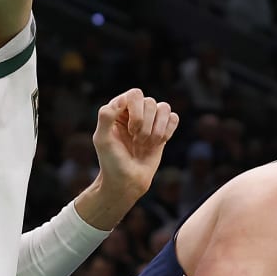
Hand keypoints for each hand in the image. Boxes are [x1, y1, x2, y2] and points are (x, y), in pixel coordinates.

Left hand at [91, 88, 177, 214]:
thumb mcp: (102, 139)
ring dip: (157, 130)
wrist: (127, 181)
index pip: (135, 94)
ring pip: (164, 108)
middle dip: (145, 125)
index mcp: (118, 109)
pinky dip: (168, 131)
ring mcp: (150, 120)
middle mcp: (135, 111)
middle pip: (150, 102)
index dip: (136, 112)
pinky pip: (174, 118)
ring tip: (146, 144)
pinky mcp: (163, 130)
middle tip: (136, 141)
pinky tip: (158, 143)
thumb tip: (122, 99)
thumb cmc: (112, 162)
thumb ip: (106, 116)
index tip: (129, 131)